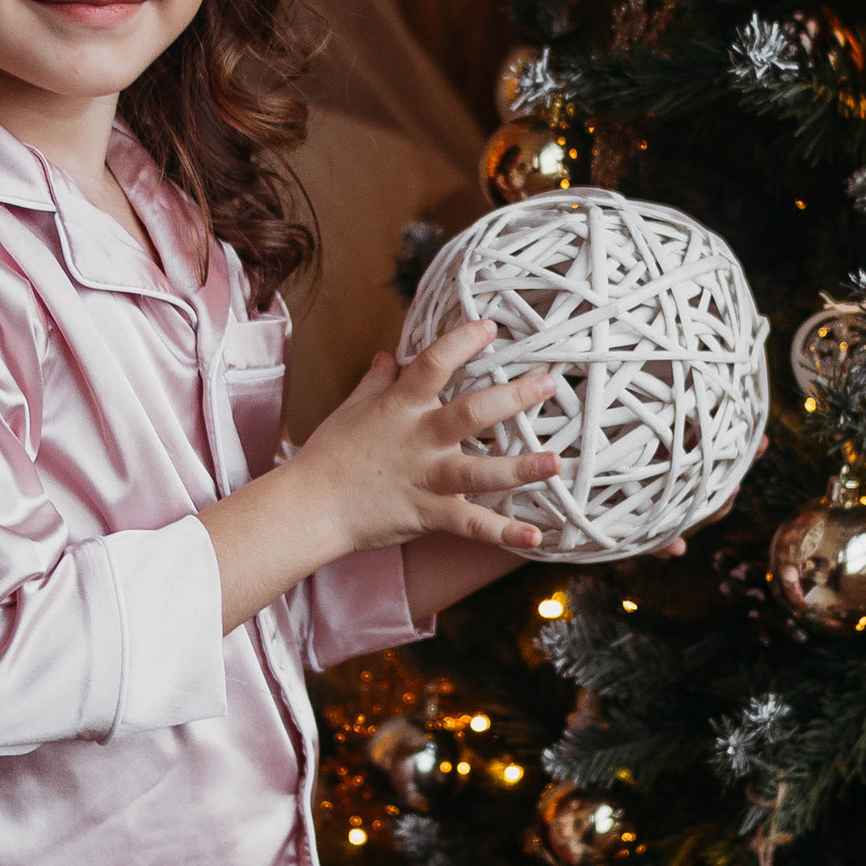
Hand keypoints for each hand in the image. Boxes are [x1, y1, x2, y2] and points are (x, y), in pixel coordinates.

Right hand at [296, 322, 555, 559]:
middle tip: (549, 383)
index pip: (433, 363)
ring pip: (481, 471)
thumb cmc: (328, 456)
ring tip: (557, 461)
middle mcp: (419, 439)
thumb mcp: (350, 410)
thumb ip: (375, 381)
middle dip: (513, 397)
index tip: (489, 327)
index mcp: (400, 407)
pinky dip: (503, 534)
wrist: (309, 508)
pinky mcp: (429, 514)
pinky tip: (536, 538)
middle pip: (471, 413)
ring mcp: (427, 478)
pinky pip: (471, 525)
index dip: (462, 342)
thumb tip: (386, 353)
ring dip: (521, 467)